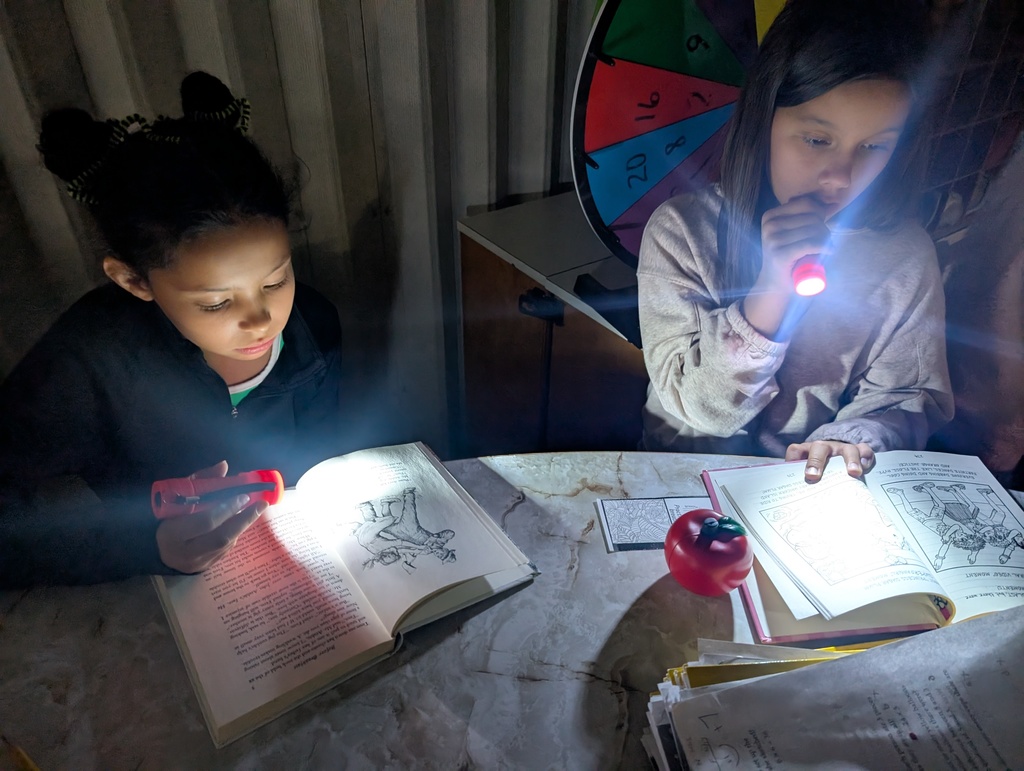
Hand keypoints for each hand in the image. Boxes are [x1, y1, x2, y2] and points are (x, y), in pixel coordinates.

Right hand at [156, 461, 267, 572]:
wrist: (159, 551)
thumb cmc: (167, 518)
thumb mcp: (177, 498)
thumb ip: (200, 482)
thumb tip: (223, 466)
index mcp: (172, 534)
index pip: (204, 522)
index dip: (225, 509)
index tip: (243, 496)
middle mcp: (186, 552)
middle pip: (220, 537)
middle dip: (244, 519)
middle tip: (261, 503)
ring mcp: (198, 562)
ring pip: (226, 544)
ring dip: (243, 524)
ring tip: (257, 508)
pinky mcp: (208, 566)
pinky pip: (226, 549)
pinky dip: (236, 532)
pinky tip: (243, 520)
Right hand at [741, 195, 831, 336]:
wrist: (774, 284)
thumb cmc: (787, 258)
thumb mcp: (790, 233)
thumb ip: (803, 216)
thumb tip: (830, 204)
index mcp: (770, 216)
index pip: (806, 204)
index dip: (820, 214)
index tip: (821, 227)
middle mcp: (770, 226)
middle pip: (812, 218)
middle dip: (824, 229)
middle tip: (822, 243)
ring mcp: (773, 240)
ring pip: (814, 230)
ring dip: (826, 239)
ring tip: (823, 250)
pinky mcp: (780, 254)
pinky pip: (810, 244)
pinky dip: (823, 247)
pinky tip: (829, 251)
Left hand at [785, 440, 875, 482]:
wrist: (836, 459)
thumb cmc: (818, 472)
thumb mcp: (807, 476)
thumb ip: (799, 484)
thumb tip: (791, 502)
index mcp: (806, 452)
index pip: (796, 451)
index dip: (794, 460)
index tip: (798, 475)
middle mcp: (823, 447)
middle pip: (819, 447)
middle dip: (816, 461)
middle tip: (814, 476)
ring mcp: (841, 448)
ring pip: (846, 448)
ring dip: (850, 459)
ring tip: (854, 472)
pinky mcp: (857, 450)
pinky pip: (864, 449)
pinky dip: (866, 456)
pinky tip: (866, 467)